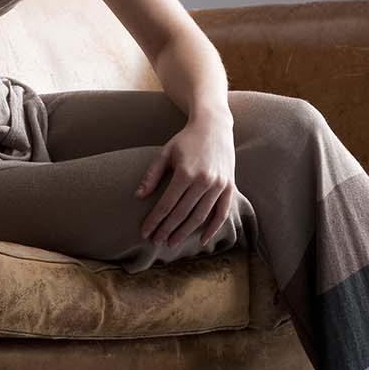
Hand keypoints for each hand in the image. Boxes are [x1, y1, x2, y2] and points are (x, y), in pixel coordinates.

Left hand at [135, 113, 236, 249]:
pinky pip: (222, 213)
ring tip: (172, 243)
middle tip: (157, 242)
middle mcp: (204, 181)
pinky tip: (201, 239)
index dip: (155, 221)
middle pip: (182, 214)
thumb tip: (138, 196)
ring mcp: (219, 185)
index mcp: (186, 173)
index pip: (167, 205)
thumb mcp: (165, 153)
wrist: (214, 126)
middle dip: (167, 230)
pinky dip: (213, 228)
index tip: (145, 232)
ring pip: (200, 216)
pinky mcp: (229, 187)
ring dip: (185, 232)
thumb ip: (152, 175)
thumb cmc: (186, 140)